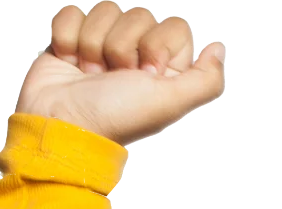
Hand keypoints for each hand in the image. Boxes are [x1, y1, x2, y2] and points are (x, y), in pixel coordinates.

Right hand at [14, 2, 225, 146]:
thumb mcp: (171, 103)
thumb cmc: (116, 117)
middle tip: (116, 77)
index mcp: (168, 70)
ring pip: (107, 9)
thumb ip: (206, 80)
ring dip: (94, 45)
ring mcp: (105, 45)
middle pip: (140, 14)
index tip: (147, 74)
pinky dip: (68, 38)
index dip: (158, 45)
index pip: (176, 26)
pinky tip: (71, 63)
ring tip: (91, 75)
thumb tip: (219, 48)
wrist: (62, 123)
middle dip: (123, 46)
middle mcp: (139, 55)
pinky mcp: (74, 38)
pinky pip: (74, 12)